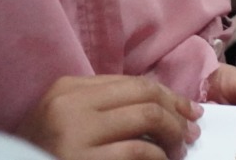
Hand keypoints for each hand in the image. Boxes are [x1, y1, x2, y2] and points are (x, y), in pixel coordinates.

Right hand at [15, 75, 200, 159]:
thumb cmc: (43, 150)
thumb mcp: (66, 119)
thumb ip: (102, 106)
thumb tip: (160, 105)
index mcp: (68, 88)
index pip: (132, 83)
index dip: (168, 95)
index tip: (188, 109)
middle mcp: (71, 105)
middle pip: (144, 95)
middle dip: (177, 111)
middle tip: (192, 130)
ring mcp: (75, 134)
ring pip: (147, 118)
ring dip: (173, 134)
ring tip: (180, 149)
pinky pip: (138, 151)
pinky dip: (158, 156)